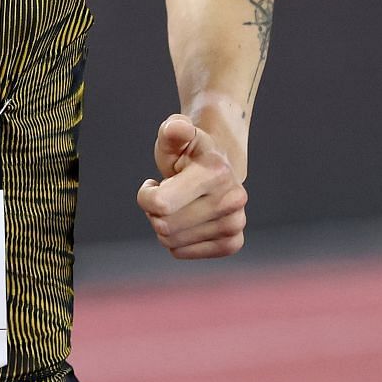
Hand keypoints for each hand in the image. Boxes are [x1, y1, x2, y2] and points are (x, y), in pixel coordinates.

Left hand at [136, 114, 246, 259]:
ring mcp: (235, 224)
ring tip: (177, 205)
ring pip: (170, 242)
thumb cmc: (188, 151)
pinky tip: (185, 220)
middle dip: (154, 211)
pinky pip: (181, 253)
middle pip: (164, 226)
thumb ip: (173, 130)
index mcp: (215, 173)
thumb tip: (178, 128)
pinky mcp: (233, 243)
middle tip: (167, 194)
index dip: (146, 196)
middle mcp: (232, 200)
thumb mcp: (175, 135)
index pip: (160, 204)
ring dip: (164, 224)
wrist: (218, 165)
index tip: (152, 183)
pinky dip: (175, 239)